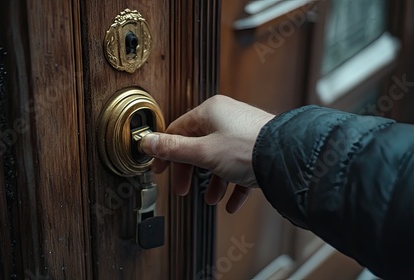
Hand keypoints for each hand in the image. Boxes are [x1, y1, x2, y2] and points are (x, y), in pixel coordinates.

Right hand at [140, 95, 273, 212]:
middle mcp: (226, 118)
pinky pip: (239, 168)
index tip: (160, 169)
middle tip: (183, 190)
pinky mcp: (257, 149)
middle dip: (190, 172)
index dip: (166, 152)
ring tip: (211, 199)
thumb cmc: (247, 149)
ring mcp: (243, 133)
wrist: (288, 158)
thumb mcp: (202, 152)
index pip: (178, 130)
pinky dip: (233, 186)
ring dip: (212, 182)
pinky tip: (231, 204)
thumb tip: (146, 142)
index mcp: (210, 112)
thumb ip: (173, 149)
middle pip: (197, 147)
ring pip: (219, 159)